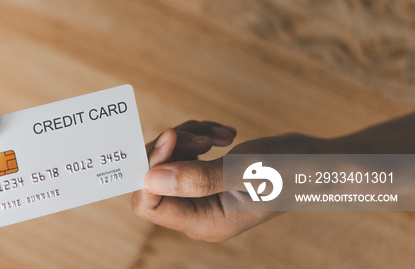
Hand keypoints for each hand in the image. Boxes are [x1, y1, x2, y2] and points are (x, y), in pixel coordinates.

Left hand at [131, 121, 328, 241]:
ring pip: (165, 160)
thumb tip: (150, 178)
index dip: (151, 168)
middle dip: (170, 150)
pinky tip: (225, 134)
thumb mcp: (246, 172)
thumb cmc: (291, 170)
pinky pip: (181, 151)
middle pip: (151, 180)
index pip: (149, 205)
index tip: (172, 136)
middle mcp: (195, 214)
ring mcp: (198, 196)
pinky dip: (198, 135)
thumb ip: (199, 179)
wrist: (317, 162)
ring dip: (187, 137)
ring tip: (220, 135)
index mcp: (203, 223)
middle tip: (203, 137)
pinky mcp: (203, 177)